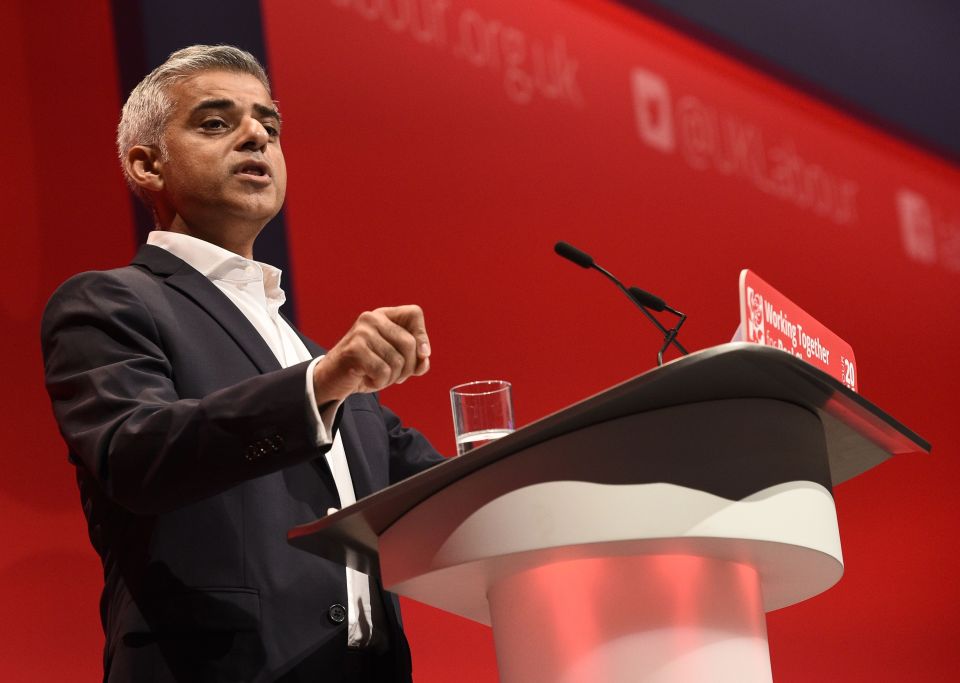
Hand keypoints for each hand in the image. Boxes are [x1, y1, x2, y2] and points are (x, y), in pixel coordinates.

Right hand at [312, 305, 430, 404]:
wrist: (332, 379)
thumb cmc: (366, 369)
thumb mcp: (395, 362)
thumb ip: (415, 359)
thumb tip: (424, 359)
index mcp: (383, 315)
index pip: (414, 313)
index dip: (422, 335)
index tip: (421, 354)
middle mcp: (372, 318)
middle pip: (410, 343)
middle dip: (408, 368)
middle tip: (395, 376)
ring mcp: (362, 332)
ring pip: (398, 361)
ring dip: (392, 378)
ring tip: (378, 377)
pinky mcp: (354, 349)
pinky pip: (383, 371)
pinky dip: (379, 382)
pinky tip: (367, 379)